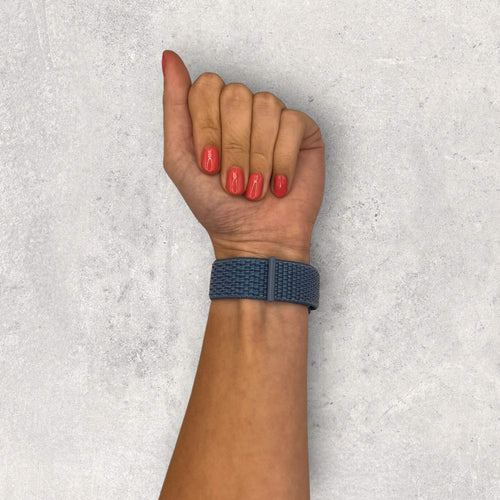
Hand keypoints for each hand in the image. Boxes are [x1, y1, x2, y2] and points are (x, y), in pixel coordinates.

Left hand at [162, 50, 324, 263]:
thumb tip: (170, 58)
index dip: (207, 128)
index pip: (206, 87)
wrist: (255, 239)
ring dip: (257, 158)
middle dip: (233, 147)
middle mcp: (243, 111)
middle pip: (235, 94)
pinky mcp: (303, 130)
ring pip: (265, 106)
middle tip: (234, 182)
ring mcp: (274, 118)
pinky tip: (279, 184)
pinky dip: (282, 161)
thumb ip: (174, 110)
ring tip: (256, 188)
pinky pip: (292, 123)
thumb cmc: (217, 207)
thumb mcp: (180, 161)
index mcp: (213, 114)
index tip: (208, 165)